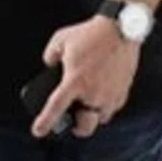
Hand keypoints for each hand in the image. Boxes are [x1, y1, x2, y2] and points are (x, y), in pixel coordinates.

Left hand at [32, 16, 139, 138]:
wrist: (120, 29)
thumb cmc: (90, 34)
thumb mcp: (60, 40)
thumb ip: (50, 55)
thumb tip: (49, 64)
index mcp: (74, 81)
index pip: (55, 108)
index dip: (45, 122)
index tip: (38, 132)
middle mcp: (93, 92)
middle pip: (85, 126)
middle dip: (78, 129)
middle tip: (72, 125)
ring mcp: (110, 94)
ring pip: (101, 118)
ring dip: (93, 117)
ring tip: (87, 107)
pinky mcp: (123, 91)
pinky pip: (113, 107)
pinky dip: (106, 106)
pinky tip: (100, 97)